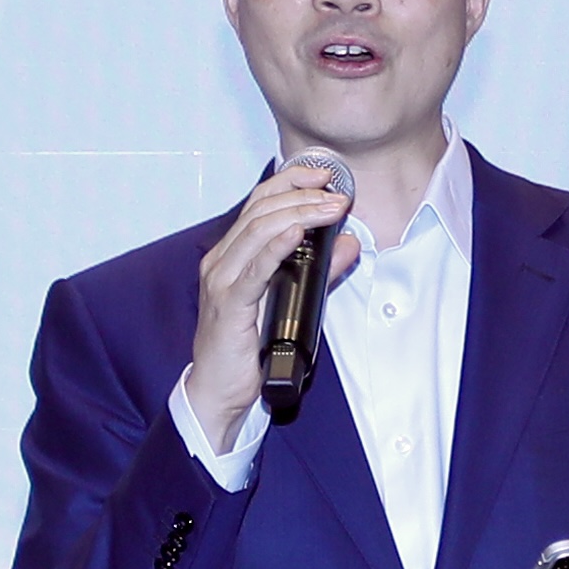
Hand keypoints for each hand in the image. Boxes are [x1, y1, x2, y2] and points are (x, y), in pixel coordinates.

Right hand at [185, 162, 358, 450]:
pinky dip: (276, 247)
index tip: (325, 175)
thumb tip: (349, 244)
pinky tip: (297, 233)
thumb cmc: (248, 349)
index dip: (291, 182)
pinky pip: (254, 270)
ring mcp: (222, 282)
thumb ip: (319, 272)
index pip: (259, 204)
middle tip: (338, 194)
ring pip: (258, 232)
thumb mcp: (292, 301)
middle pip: (260, 211)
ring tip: (329, 208)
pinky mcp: (228, 306)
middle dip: (303, 196)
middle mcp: (221, 261)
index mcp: (232, 255)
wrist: (219, 392)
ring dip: (298, 214)